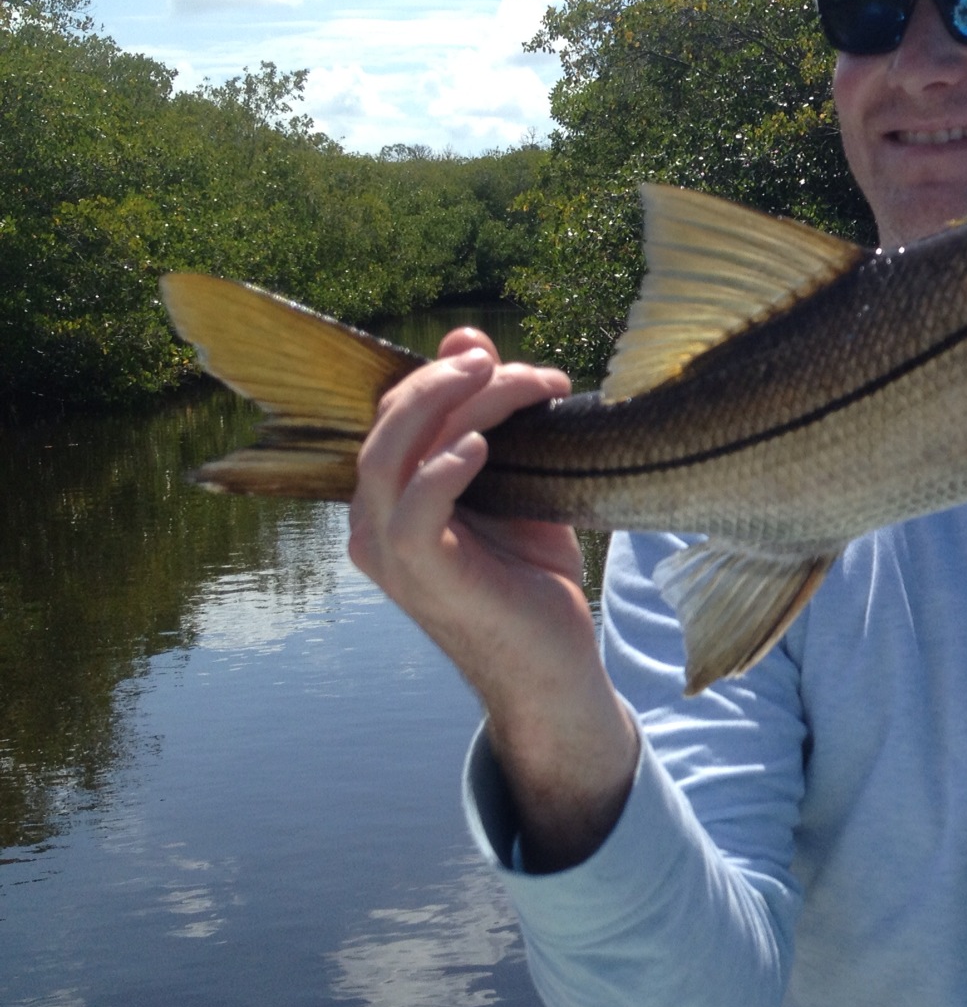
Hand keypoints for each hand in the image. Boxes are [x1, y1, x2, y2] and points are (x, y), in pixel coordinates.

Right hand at [348, 327, 637, 869]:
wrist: (554, 667)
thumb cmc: (534, 580)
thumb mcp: (516, 484)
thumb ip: (489, 419)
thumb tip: (469, 339)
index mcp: (389, 503)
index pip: (394, 416)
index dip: (443, 377)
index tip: (514, 365)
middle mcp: (372, 526)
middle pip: (387, 426)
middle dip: (445, 380)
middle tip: (504, 364)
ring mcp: (389, 553)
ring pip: (393, 456)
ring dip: (452, 408)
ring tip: (509, 384)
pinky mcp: (422, 575)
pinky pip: (413, 511)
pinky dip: (444, 469)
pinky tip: (485, 446)